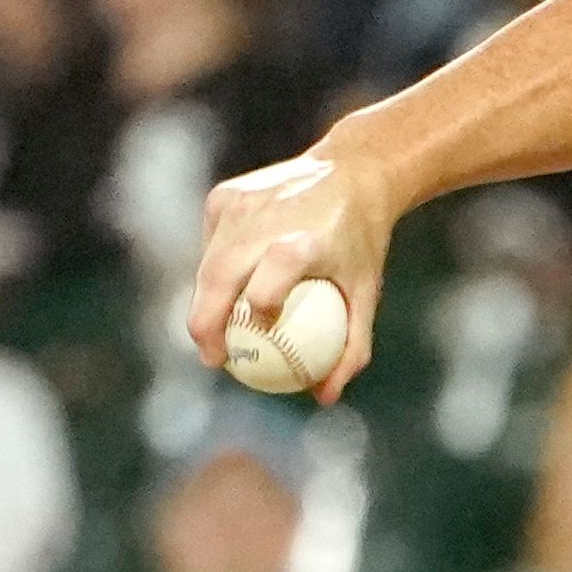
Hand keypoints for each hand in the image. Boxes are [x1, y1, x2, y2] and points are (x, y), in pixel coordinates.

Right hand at [187, 148, 400, 404]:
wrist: (352, 172)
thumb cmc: (361, 243)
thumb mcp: (366, 294)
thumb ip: (352, 347)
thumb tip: (324, 399)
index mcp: (303, 242)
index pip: (264, 287)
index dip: (249, 319)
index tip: (242, 353)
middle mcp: (264, 220)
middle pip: (218, 278)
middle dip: (204, 325)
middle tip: (213, 358)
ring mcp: (239, 205)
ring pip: (207, 264)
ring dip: (205, 301)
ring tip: (213, 336)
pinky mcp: (223, 196)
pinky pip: (211, 244)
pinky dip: (215, 268)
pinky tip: (225, 293)